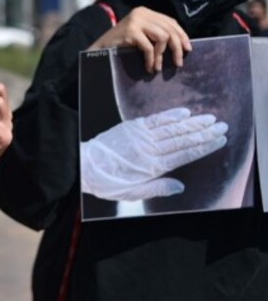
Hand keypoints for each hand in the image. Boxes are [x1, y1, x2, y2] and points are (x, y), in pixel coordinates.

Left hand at [81, 108, 226, 200]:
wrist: (84, 165)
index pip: (185, 154)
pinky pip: (155, 119)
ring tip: (209, 118)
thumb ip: (157, 189)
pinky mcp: (131, 127)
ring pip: (172, 127)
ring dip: (192, 122)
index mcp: (152, 166)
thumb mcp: (132, 193)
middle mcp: (149, 148)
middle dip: (204, 132)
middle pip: (182, 138)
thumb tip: (180, 186)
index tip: (220, 140)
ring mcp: (141, 136)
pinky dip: (170, 115)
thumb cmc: (108, 182)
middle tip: (222, 126)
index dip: (204, 146)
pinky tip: (184, 112)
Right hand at [88, 6, 191, 72]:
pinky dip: (151, 59)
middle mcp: (141, 13)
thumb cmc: (120, 46)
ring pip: (163, 37)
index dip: (181, 35)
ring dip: (162, 55)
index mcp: (145, 12)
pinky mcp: (130, 31)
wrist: (98, 50)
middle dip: (177, 48)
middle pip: (169, 29)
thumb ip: (155, 33)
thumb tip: (180, 44)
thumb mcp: (140, 35)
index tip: (187, 49)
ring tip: (158, 67)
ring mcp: (135, 21)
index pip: (170, 22)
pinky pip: (149, 47)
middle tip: (178, 63)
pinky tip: (148, 67)